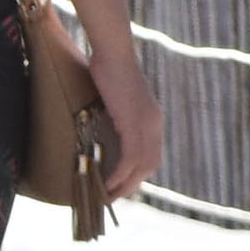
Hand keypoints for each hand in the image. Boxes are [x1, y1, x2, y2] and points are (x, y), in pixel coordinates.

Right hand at [90, 33, 165, 203]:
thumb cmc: (107, 66)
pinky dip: (119, 174)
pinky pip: (130, 158)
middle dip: (131, 185)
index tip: (118, 184)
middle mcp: (154, 124)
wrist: (114, 53)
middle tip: (111, 197)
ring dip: (125, 185)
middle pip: (149, 165)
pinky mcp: (135, 124)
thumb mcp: (112, 96)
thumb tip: (95, 121)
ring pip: (141, 166)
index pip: (149, 154)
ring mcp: (147, 125)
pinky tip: (106, 182)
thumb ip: (112, 112)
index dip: (136, 173)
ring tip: (106, 196)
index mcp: (151, 119)